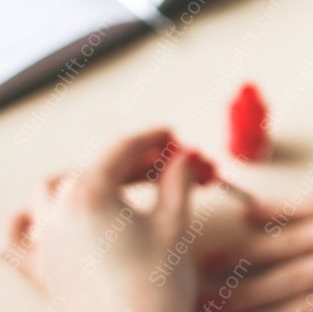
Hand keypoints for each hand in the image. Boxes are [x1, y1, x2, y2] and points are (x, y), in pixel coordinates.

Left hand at [3, 129, 201, 311]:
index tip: (170, 138)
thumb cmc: (155, 287)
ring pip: (49, 193)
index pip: (121, 150)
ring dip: (81, 181)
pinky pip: (19, 238)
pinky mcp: (42, 271)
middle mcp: (57, 214)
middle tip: (164, 166)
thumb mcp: (176, 223)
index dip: (152, 140)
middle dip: (130, 162)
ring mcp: (44, 244)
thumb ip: (177, 181)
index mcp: (89, 195)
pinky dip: (30, 221)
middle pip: (92, 169)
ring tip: (115, 186)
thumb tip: (181, 161)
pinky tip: (49, 217)